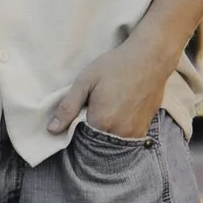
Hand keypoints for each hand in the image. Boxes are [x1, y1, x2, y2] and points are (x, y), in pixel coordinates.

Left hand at [46, 36, 176, 141]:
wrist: (150, 58)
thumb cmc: (116, 66)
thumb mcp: (85, 81)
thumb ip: (68, 107)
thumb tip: (51, 130)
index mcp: (101, 122)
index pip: (80, 140)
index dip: (75, 131)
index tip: (77, 118)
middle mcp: (119, 133)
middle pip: (97, 144)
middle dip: (90, 134)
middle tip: (92, 111)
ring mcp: (134, 133)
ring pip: (112, 143)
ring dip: (105, 134)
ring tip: (107, 112)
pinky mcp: (145, 129)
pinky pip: (126, 140)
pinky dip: (119, 133)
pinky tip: (118, 115)